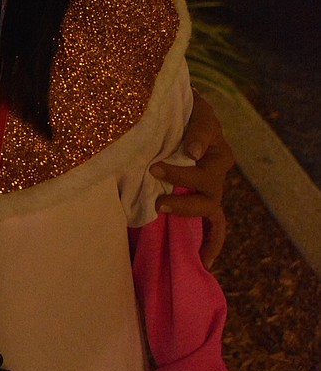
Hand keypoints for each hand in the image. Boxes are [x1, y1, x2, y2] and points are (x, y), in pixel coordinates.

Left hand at [150, 91, 234, 268]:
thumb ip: (197, 128)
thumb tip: (193, 152)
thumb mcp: (192, 109)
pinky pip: (214, 227)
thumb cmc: (183, 111)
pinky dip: (211, 244)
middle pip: (207, 183)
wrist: (173, 116)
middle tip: (153, 173)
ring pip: (207, 206)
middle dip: (181, 181)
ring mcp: (210, 188)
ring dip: (185, 208)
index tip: (171, 156)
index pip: (206, 148)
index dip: (190, 154)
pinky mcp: (202, 201)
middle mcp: (216, 169)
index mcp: (216, 147)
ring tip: (159, 206)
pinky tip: (203, 261)